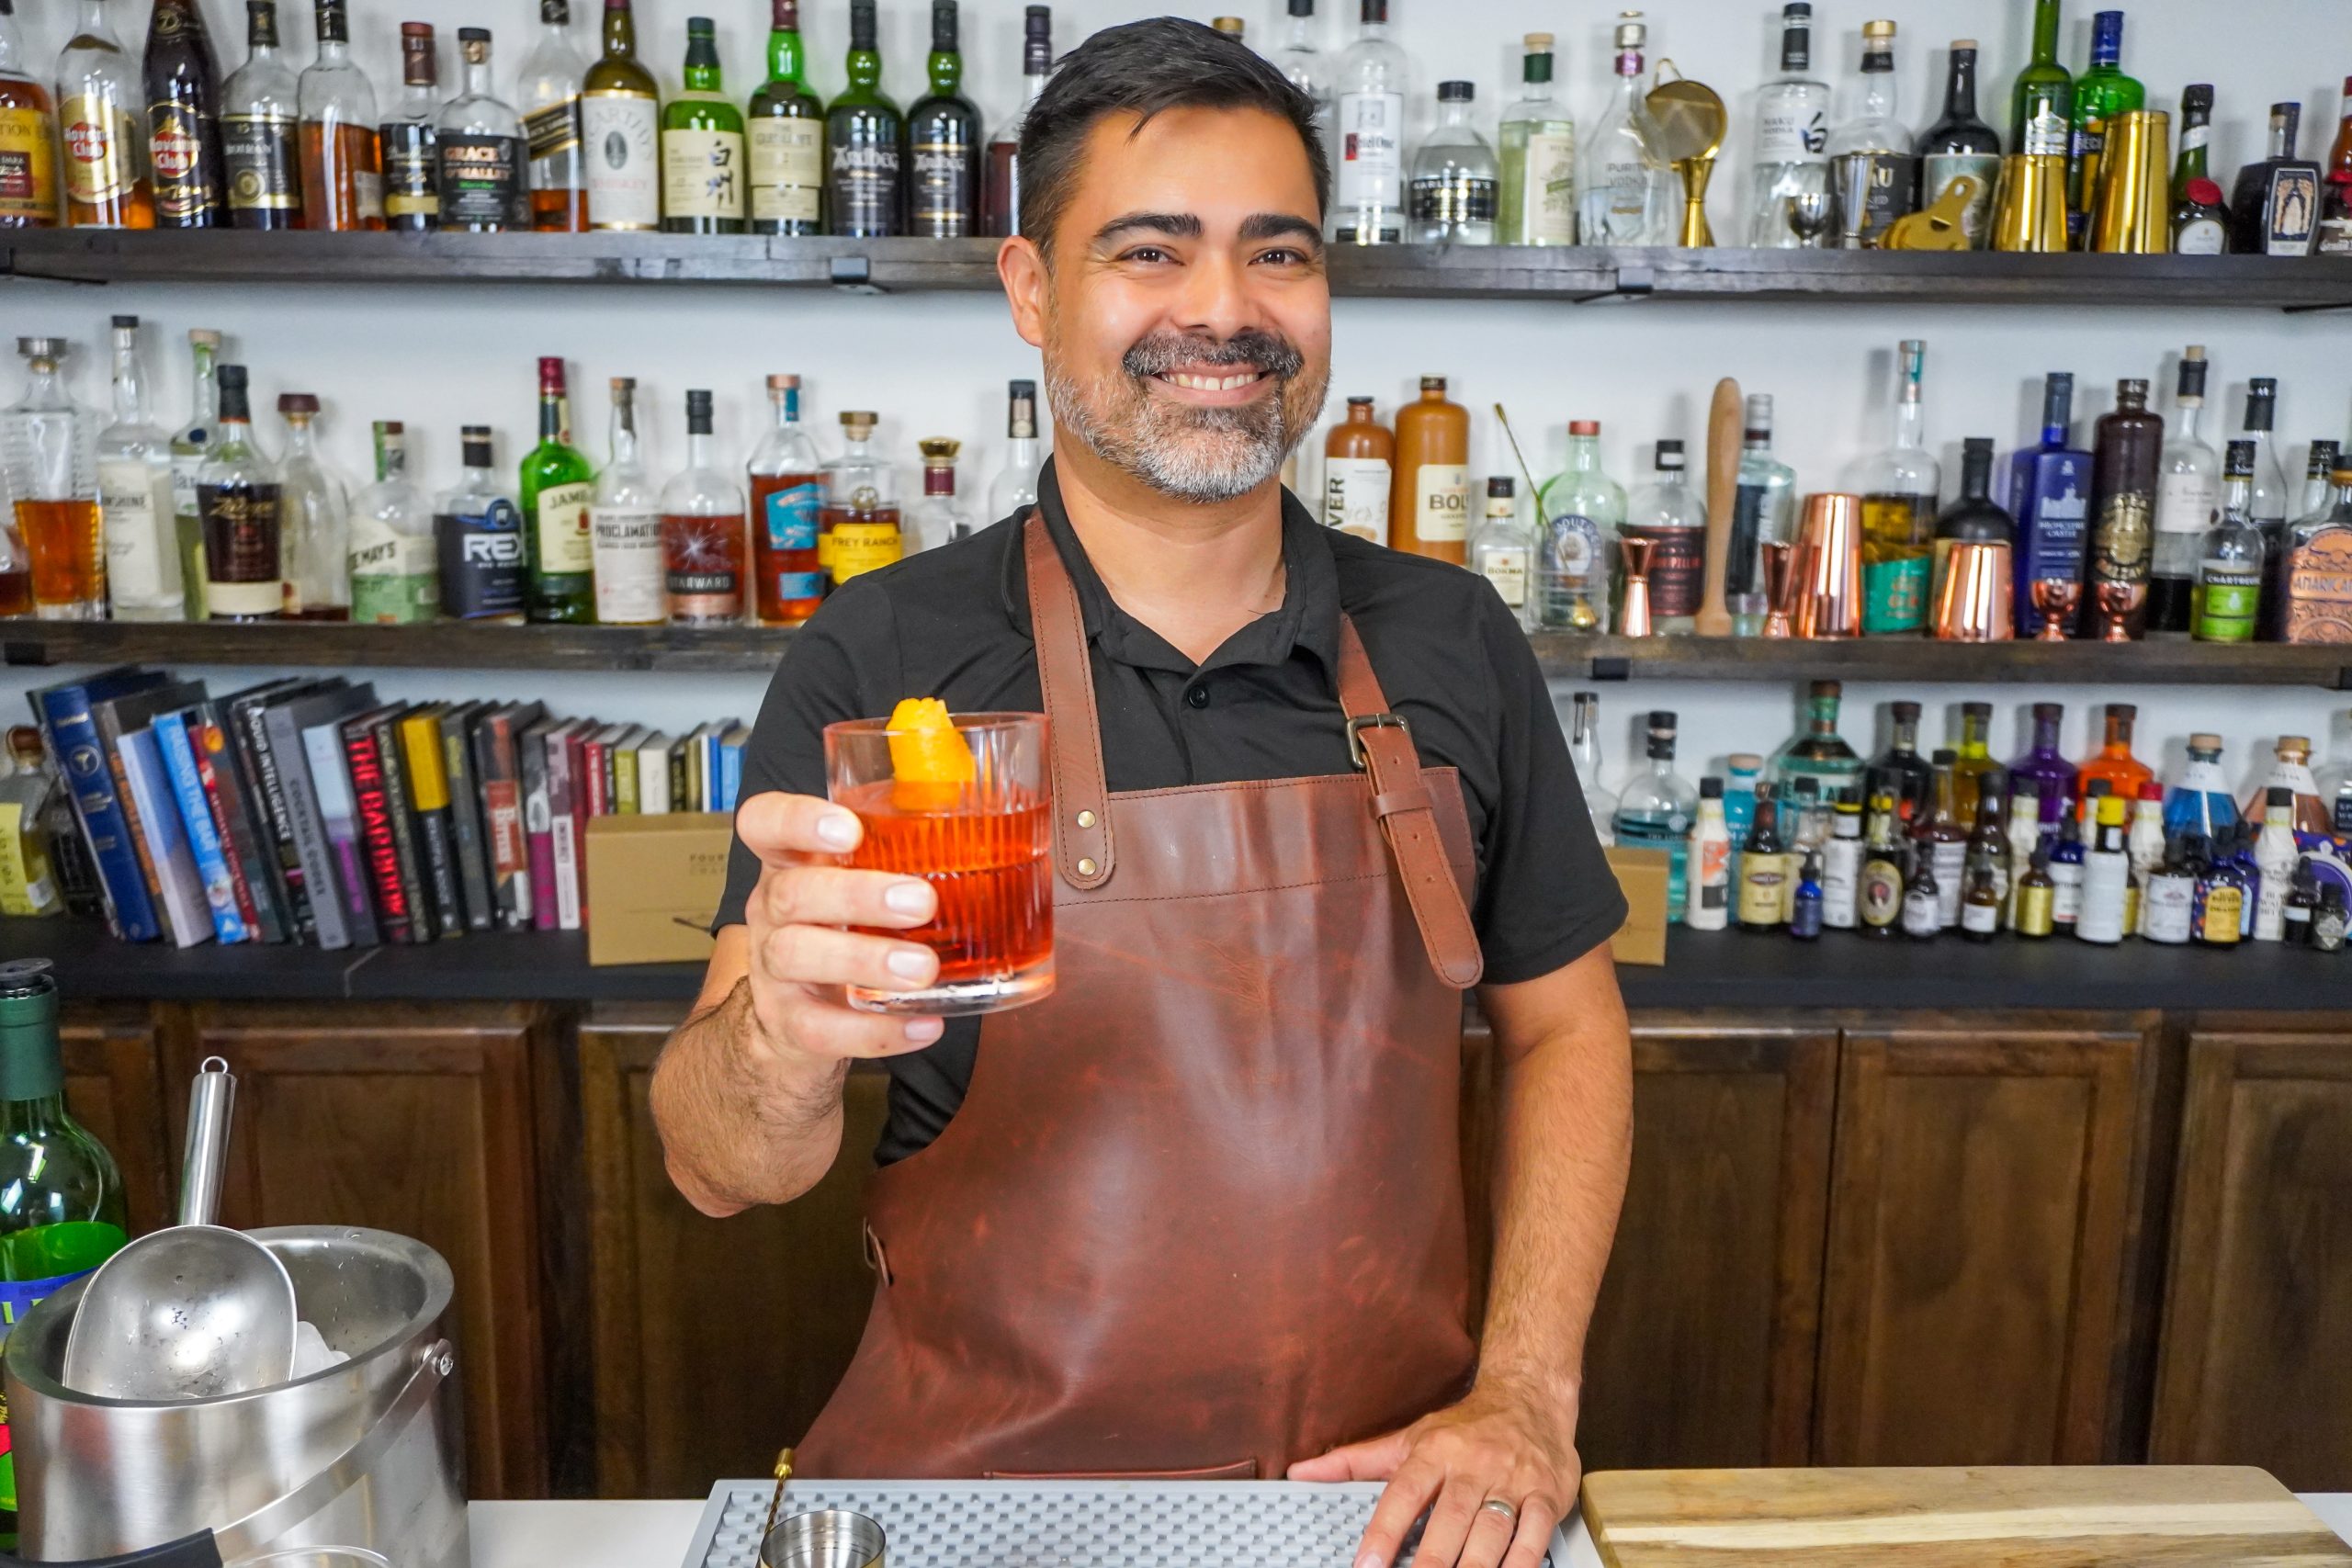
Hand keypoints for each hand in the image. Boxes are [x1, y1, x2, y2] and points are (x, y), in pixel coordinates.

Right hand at [736, 790, 947, 1063]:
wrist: (801, 1020)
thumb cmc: (849, 931)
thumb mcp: (865, 884)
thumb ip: (909, 855)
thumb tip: (1007, 826)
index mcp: (792, 862)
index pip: (765, 822)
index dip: (797, 819)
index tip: (849, 829)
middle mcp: (772, 910)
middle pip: (792, 892)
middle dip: (857, 895)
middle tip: (920, 902)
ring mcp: (772, 970)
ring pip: (797, 955)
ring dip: (864, 959)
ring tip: (923, 968)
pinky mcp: (787, 1024)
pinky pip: (821, 1029)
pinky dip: (875, 1031)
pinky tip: (923, 1023)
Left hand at [1287, 1376, 1580, 1567]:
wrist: (1530, 1396)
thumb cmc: (1465, 1428)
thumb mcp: (1408, 1438)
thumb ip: (1355, 1462)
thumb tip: (1299, 1473)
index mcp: (1434, 1451)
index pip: (1402, 1495)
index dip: (1384, 1533)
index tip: (1367, 1565)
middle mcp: (1473, 1465)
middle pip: (1448, 1520)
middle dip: (1431, 1560)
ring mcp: (1511, 1480)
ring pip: (1491, 1532)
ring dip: (1473, 1567)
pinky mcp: (1547, 1494)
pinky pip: (1534, 1533)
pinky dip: (1522, 1561)